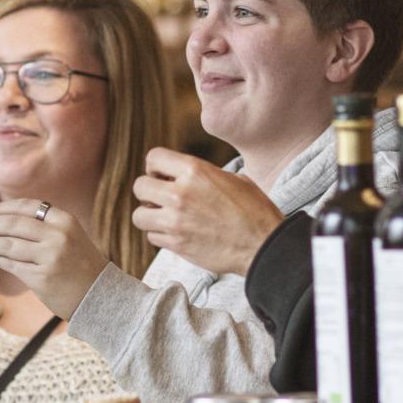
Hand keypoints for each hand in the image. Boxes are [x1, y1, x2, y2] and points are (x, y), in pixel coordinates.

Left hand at [0, 200, 109, 317]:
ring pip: (7, 244)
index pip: (24, 206)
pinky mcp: (42, 278)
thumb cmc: (80, 265)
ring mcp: (50, 257)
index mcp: (64, 220)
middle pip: (11, 223)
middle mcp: (58, 235)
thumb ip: (40, 226)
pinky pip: (10, 264)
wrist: (100, 296)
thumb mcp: (68, 235)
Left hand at [130, 149, 283, 277]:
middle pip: (139, 187)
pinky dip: (160, 235)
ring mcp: (175, 221)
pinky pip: (152, 236)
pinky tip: (176, 233)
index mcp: (194, 170)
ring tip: (165, 217)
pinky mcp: (176, 244)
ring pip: (139, 215)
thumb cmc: (255, 210)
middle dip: (148, 192)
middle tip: (161, 198)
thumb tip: (186, 176)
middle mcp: (180, 193)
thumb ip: (204, 174)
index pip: (153, 158)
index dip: (155, 166)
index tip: (163, 176)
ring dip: (150, 215)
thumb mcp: (233, 178)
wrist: (263, 244)